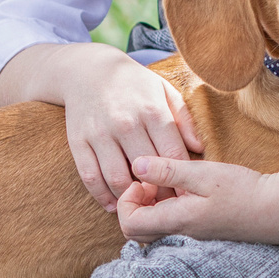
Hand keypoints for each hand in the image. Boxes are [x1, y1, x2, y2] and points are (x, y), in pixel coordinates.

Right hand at [0, 42, 202, 208]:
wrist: (87, 70)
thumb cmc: (133, 84)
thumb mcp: (163, 91)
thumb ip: (183, 119)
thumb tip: (200, 148)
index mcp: (152, 111)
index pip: (172, 156)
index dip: (181, 180)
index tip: (186, 194)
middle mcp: (126, 123)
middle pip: (147, 172)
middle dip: (159, 194)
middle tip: (166, 207)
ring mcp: (100, 133)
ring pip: (118, 180)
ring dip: (131, 199)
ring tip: (141, 205)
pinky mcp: (78, 141)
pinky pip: (90, 177)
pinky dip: (102, 196)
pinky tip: (113, 204)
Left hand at [116, 154, 272, 241]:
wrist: (277, 211)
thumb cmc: (242, 191)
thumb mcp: (203, 174)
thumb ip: (167, 171)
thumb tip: (136, 165)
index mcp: (176, 222)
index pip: (129, 225)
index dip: (127, 200)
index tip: (144, 180)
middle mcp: (179, 236)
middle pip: (136, 231)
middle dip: (135, 204)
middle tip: (153, 181)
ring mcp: (190, 238)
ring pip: (153, 230)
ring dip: (152, 206)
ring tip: (170, 184)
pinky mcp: (200, 234)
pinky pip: (170, 228)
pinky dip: (167, 210)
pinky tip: (184, 192)